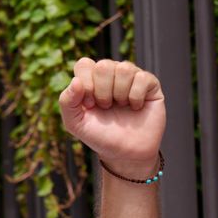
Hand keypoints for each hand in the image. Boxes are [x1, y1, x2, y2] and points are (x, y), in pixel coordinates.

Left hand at [60, 58, 165, 179]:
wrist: (125, 153)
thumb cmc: (99, 136)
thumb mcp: (75, 123)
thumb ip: (67, 102)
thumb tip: (76, 81)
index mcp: (91, 80)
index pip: (84, 64)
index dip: (86, 84)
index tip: (89, 105)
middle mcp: (111, 75)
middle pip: (103, 65)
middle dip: (102, 91)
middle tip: (106, 107)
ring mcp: (131, 77)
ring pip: (124, 68)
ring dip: (119, 94)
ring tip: (120, 107)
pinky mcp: (150, 83)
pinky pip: (142, 78)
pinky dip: (135, 97)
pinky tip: (135, 107)